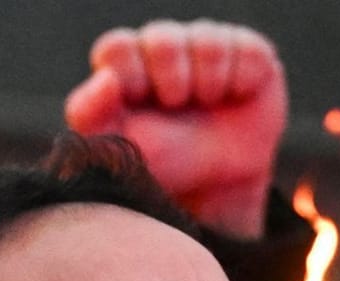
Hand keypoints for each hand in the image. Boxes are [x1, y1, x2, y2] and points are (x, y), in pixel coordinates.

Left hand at [64, 19, 285, 237]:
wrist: (215, 181)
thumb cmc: (157, 160)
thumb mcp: (114, 146)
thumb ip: (90, 114)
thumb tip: (104, 77)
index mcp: (123, 63)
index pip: (116, 47)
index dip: (130, 77)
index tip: (139, 104)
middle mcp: (163, 46)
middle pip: (161, 39)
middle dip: (171, 81)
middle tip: (176, 106)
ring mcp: (206, 43)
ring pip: (208, 42)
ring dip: (207, 84)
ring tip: (205, 104)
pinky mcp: (247, 49)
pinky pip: (248, 50)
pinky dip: (241, 82)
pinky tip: (233, 97)